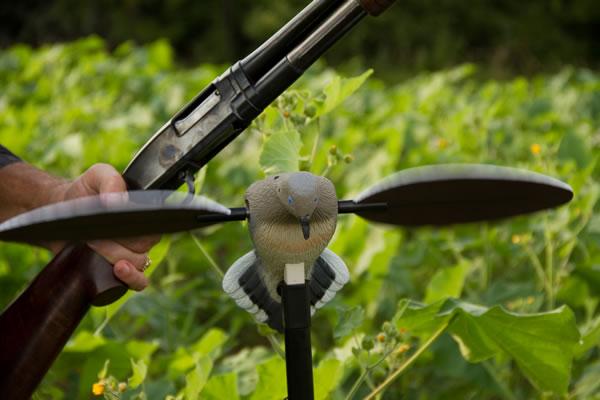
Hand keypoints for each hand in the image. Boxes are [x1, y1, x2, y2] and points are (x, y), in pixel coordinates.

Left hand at [48, 164, 159, 289]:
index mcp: (146, 213)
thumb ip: (111, 181)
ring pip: (140, 264)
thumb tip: (119, 202)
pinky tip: (118, 270)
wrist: (59, 209)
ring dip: (116, 256)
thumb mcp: (97, 176)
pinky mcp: (120, 272)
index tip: (119, 222)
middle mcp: (144, 234)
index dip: (140, 227)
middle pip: (145, 246)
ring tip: (93, 244)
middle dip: (119, 242)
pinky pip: (139, 283)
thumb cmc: (83, 191)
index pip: (157, 225)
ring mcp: (133, 254)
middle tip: (94, 232)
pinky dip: (132, 279)